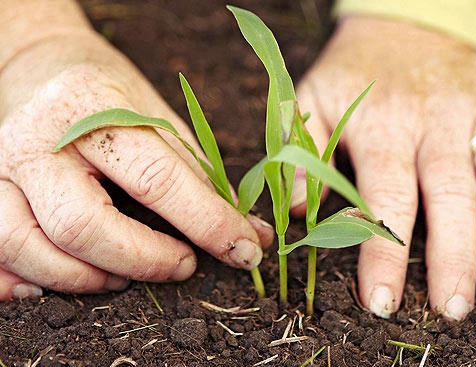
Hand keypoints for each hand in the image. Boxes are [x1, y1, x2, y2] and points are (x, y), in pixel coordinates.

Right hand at [0, 30, 271, 299]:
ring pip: (26, 245)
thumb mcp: (157, 116)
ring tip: (124, 277)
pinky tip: (56, 284)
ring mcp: (2, 166)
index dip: (208, 224)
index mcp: (95, 111)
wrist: (37, 64)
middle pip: (84, 225)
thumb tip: (247, 232)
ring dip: (85, 279)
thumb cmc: (106, 92)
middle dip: (144, 260)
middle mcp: (39, 140)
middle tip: (184, 264)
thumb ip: (198, 175)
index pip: (158, 179)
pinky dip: (18, 281)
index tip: (244, 249)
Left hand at [293, 16, 475, 319]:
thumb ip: (304, 154)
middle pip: (450, 195)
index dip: (382, 251)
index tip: (382, 301)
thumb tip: (298, 212)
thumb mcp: (312, 100)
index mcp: (382, 125)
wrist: (398, 23)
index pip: (384, 197)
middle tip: (450, 309)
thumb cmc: (351, 72)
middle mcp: (434, 120)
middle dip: (453, 256)